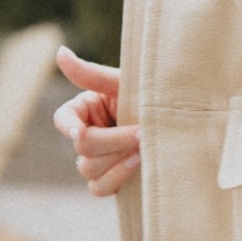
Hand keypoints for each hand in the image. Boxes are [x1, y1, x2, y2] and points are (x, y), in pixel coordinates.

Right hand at [53, 47, 139, 197]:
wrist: (182, 120)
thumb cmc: (153, 97)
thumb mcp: (126, 84)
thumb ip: (93, 75)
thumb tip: (59, 52)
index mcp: (85, 109)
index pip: (63, 119)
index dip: (70, 126)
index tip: (81, 133)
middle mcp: (86, 135)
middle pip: (83, 146)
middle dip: (112, 141)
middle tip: (141, 134)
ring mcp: (96, 160)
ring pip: (89, 169)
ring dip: (116, 160)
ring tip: (143, 150)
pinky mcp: (108, 180)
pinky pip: (100, 188)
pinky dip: (117, 178)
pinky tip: (139, 165)